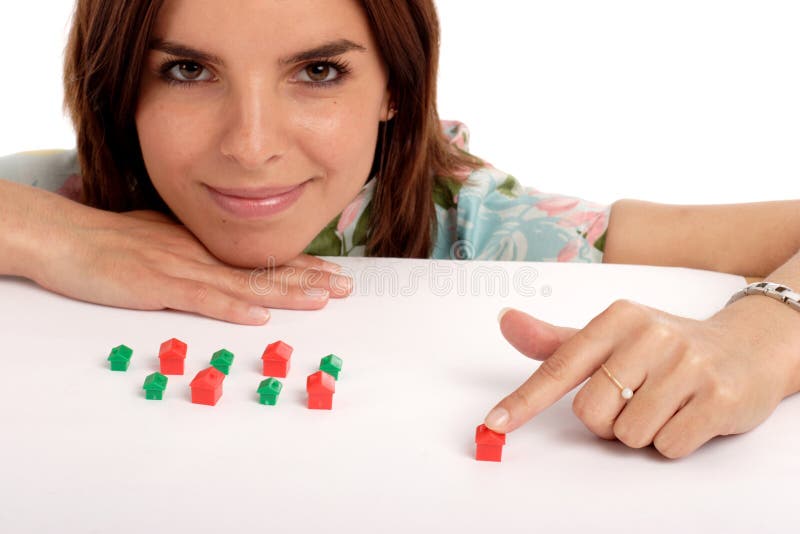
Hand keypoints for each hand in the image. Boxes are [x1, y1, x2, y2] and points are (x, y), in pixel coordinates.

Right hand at [22, 199, 351, 323]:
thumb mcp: (163, 242)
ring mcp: (181, 268)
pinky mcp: (157, 285)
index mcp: (204, 247)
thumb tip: (225, 272)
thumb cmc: (112, 243)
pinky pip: (201, 298)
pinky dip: (232, 308)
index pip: (261, 259)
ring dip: (285, 293)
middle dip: (308, 279)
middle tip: (345, 288)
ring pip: (243, 283)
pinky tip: (260, 316)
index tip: (331, 274)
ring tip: (322, 299)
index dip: (299, 267)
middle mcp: (201, 255)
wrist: (66, 237)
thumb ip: (196, 256)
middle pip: (263, 270)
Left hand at [485, 298, 798, 457]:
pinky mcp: (717, 397)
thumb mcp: (612, 335)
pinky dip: (671, 441)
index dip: (525, 400)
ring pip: (628, 434)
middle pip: (591, 413)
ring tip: (664, 404)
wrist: (746, 347)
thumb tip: (505, 320)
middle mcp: (651, 335)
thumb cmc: (664, 346)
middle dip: (606, 420)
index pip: (560, 366)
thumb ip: (557, 340)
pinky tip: (687, 414)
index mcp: (618, 318)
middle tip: (634, 398)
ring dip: (640, 431)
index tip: (496, 423)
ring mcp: (687, 365)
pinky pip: (667, 446)